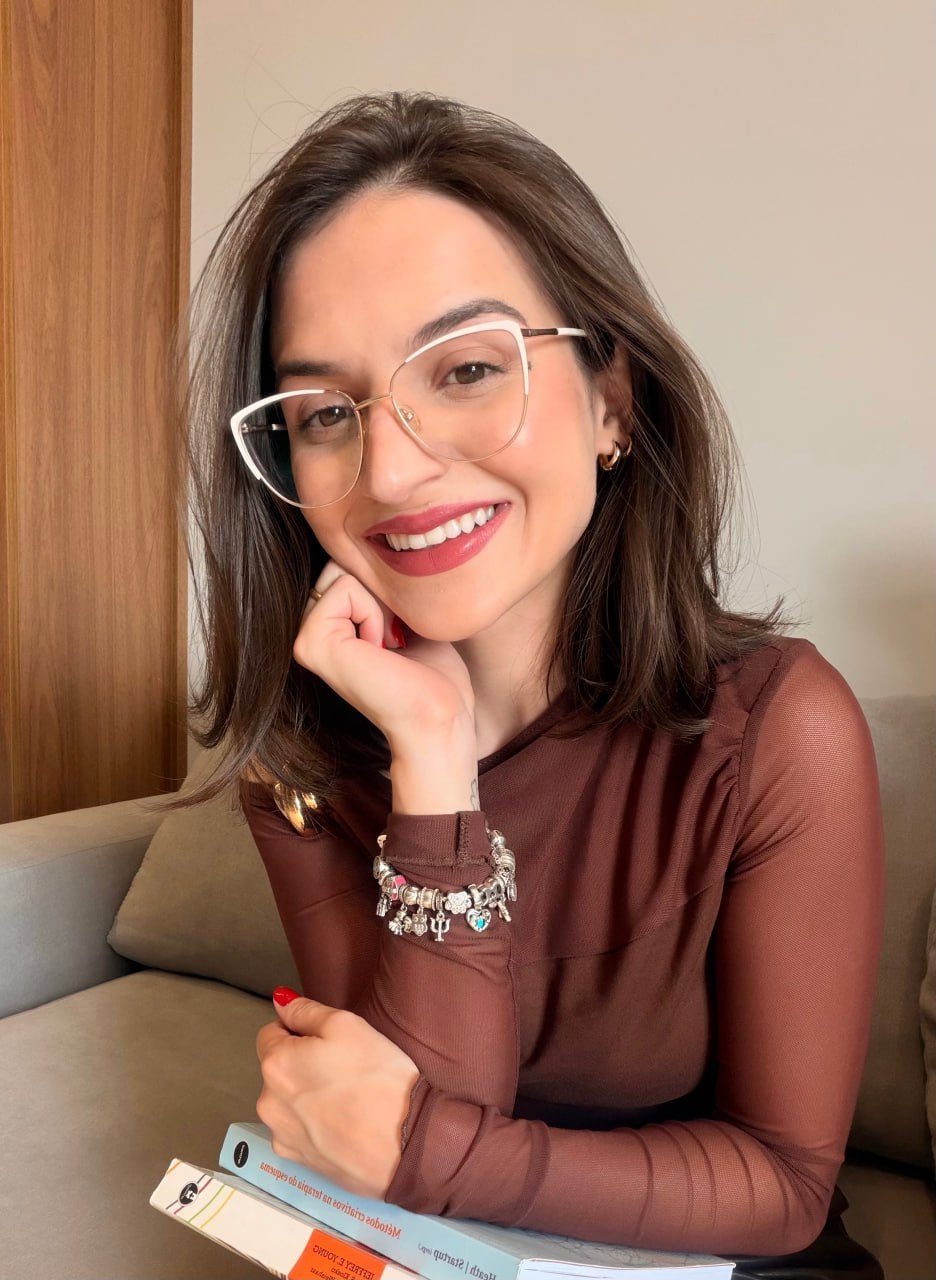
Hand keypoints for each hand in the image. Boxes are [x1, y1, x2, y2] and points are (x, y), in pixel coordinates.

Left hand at [255, 990, 420, 1198]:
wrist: (404, 1144)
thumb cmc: (377, 1078)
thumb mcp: (346, 1026)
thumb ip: (306, 1011)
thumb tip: (280, 1002)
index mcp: (276, 1065)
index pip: (271, 1033)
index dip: (299, 1031)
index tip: (329, 1042)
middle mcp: (268, 1102)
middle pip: (279, 1069)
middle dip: (302, 1064)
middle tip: (344, 1068)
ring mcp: (281, 1135)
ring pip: (288, 1101)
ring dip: (307, 1095)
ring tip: (347, 1098)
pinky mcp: (298, 1160)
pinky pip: (299, 1130)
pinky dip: (315, 1124)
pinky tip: (344, 1123)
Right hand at [294, 562, 478, 807]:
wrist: (440, 718)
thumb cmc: (433, 675)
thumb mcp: (406, 616)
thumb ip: (382, 586)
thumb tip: (379, 542)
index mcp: (328, 627)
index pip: (350, 564)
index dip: (386, 588)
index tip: (400, 634)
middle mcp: (308, 633)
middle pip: (343, 562)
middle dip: (381, 592)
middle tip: (396, 639)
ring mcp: (304, 639)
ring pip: (344, 572)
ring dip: (380, 605)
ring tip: (389, 646)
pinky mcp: (310, 643)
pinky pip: (346, 588)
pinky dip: (374, 614)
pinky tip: (380, 650)